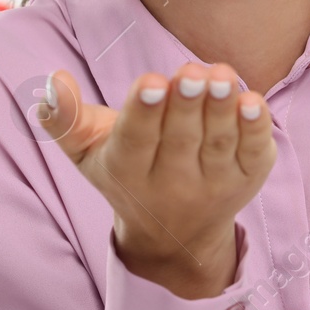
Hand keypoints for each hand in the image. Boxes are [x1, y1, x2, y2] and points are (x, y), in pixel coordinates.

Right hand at [36, 62, 275, 298]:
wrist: (175, 237)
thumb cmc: (125, 176)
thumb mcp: (88, 152)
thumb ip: (66, 118)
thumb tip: (53, 82)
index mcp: (128, 171)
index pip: (136, 141)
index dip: (143, 112)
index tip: (150, 81)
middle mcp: (172, 184)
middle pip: (180, 140)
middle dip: (186, 104)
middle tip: (191, 72)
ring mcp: (213, 184)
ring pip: (218, 144)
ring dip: (221, 110)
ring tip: (221, 77)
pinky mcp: (247, 180)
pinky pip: (253, 154)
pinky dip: (256, 129)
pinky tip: (254, 101)